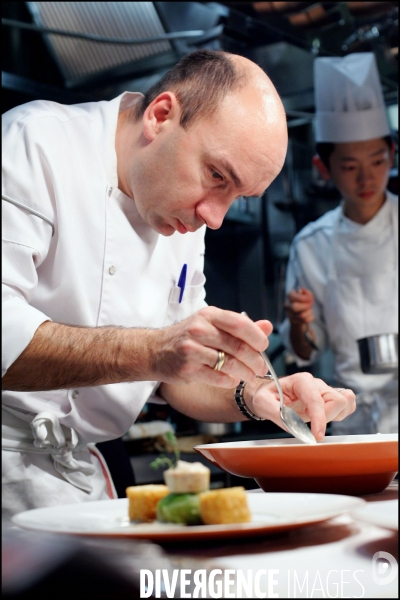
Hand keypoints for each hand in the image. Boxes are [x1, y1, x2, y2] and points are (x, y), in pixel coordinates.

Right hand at [148, 307, 272, 387]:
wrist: (155, 350)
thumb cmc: (189, 337)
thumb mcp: (212, 324)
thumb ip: (240, 327)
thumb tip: (267, 326)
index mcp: (209, 315)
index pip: (240, 324)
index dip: (257, 336)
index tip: (264, 346)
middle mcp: (199, 329)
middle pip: (238, 346)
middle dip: (255, 359)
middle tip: (261, 367)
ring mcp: (192, 349)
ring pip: (230, 363)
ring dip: (245, 373)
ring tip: (250, 376)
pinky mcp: (188, 369)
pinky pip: (217, 377)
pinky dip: (229, 381)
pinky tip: (231, 380)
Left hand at [247, 373, 355, 440]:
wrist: (269, 394)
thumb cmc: (267, 396)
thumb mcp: (262, 402)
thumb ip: (276, 412)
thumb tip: (292, 425)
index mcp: (300, 381)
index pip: (316, 400)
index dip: (319, 419)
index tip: (317, 436)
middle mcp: (316, 383)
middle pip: (337, 400)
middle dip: (327, 418)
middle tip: (311, 427)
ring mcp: (325, 390)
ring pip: (345, 402)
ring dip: (335, 416)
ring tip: (316, 421)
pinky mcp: (330, 398)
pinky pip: (347, 405)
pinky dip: (341, 414)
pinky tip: (325, 419)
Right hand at [284, 287, 314, 326]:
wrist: (302, 313)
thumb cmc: (305, 302)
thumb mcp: (308, 295)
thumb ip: (307, 293)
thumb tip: (302, 290)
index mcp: (289, 296)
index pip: (293, 297)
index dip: (303, 298)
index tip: (309, 299)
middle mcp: (287, 305)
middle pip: (294, 307)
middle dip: (305, 306)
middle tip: (309, 305)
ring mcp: (289, 314)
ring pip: (301, 315)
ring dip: (309, 312)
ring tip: (309, 310)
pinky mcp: (294, 322)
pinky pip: (305, 321)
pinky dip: (310, 317)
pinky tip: (309, 315)